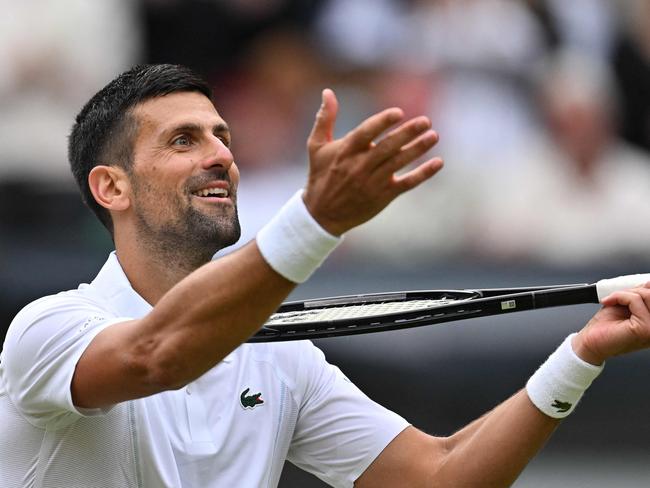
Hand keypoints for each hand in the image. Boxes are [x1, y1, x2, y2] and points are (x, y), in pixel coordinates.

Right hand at [303, 88, 442, 235]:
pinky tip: (438, 162)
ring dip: (418, 149)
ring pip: (398, 163)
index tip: (398, 112)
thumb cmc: (321, 176)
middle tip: (426, 121)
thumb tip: (328, 92)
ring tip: (434, 136)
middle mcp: (359, 167)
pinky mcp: (383, 196)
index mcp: (345, 152)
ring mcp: (372, 182)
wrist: (323, 215)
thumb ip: (324, 119)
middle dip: (407, 133)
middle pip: (387, 147)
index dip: (382, 122)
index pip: (365, 134)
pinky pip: (407, 184)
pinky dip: (423, 174)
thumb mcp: (316, 147)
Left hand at [573, 283, 649, 364]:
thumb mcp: (626, 305)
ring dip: (625, 293)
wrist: (590, 342)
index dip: (644, 288)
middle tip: (619, 297)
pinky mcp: (644, 329)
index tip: (630, 290)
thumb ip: (640, 297)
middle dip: (635, 290)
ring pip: (647, 295)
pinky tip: (608, 303)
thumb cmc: (605, 327)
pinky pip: (635, 300)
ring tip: (613, 301)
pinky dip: (618, 296)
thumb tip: (648, 283)